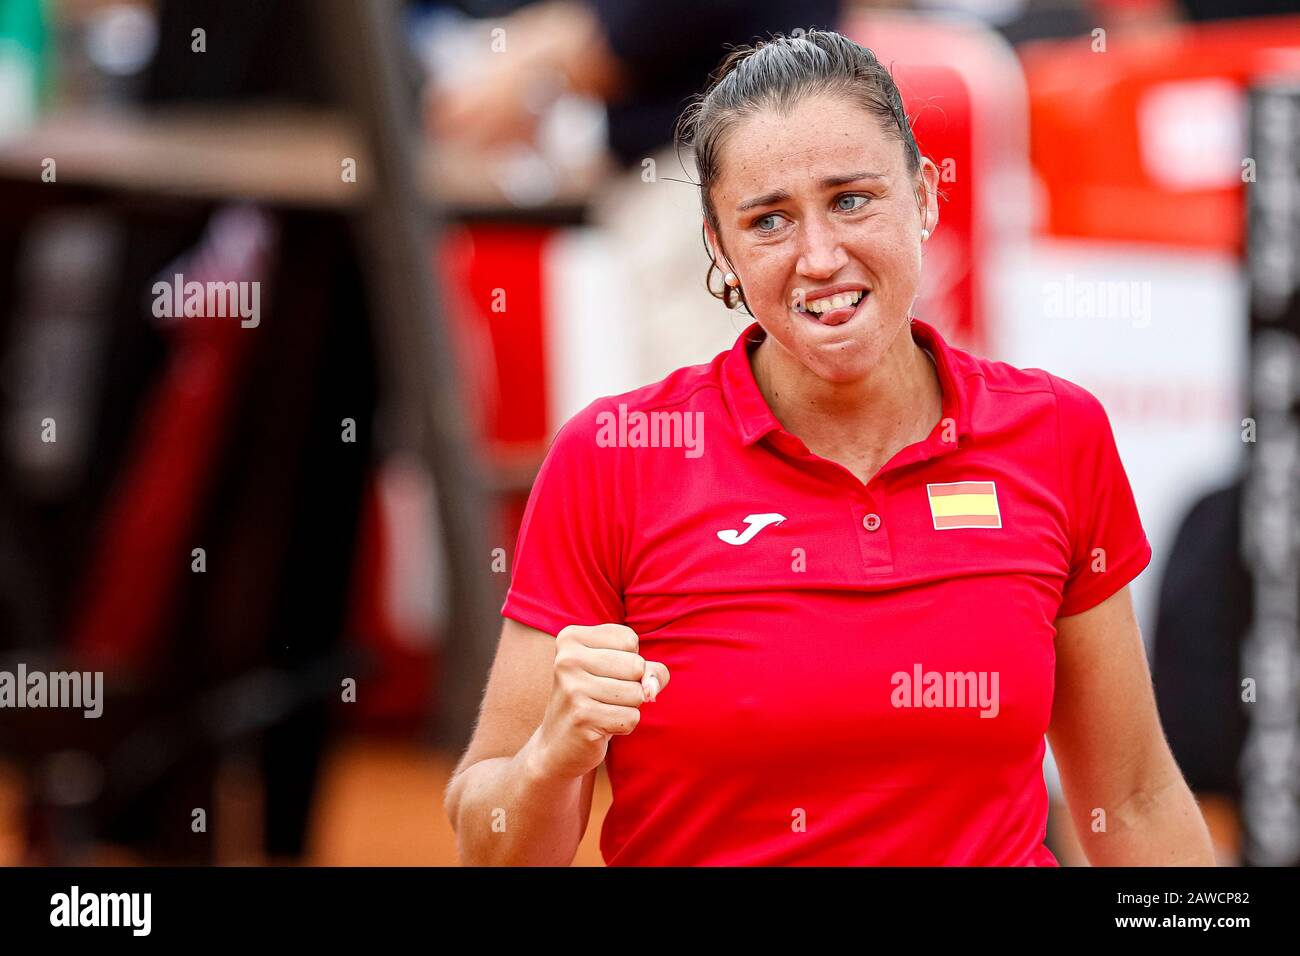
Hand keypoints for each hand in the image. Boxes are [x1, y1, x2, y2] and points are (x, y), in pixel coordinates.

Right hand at [530, 624, 670, 780]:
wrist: (558, 745)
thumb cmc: (595, 699)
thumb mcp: (620, 672)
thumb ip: (649, 669)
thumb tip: (651, 687)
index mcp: (571, 638)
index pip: (628, 639)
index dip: (628, 660)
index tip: (603, 673)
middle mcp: (567, 659)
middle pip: (636, 665)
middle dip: (633, 685)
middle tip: (605, 696)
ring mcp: (572, 688)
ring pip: (637, 693)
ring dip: (629, 707)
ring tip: (603, 710)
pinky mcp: (582, 717)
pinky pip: (631, 718)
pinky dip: (624, 726)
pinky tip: (601, 726)